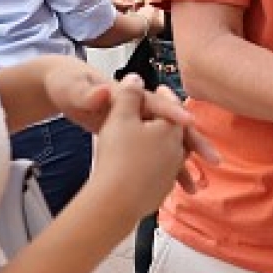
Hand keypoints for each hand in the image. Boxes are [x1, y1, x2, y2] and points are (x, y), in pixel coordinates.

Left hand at [44, 67, 218, 191]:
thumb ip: (87, 93)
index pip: (156, 103)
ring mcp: (136, 123)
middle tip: (213, 158)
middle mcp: (137, 108)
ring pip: (165, 144)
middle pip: (170, 126)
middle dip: (191, 142)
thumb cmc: (68, 83)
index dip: (172, 112)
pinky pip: (154, 156)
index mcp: (127, 94)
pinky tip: (175, 188)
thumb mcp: (72, 88)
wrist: (60, 88)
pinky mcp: (131, 137)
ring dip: (182, 164)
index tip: (189, 123)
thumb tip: (104, 90)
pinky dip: (166, 171)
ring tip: (196, 184)